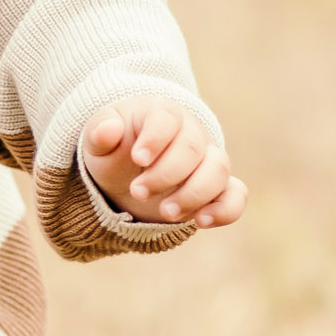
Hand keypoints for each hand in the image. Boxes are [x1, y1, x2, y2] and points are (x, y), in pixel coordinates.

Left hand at [81, 99, 245, 229]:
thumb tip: (108, 130)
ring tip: (165, 213)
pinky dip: (226, 209)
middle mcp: (192, 134)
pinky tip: (201, 221)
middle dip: (165, 175)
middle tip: (137, 191)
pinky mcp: (217, 189)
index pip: (167, 119)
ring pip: (218, 170)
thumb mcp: (98, 141)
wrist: (127, 173)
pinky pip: (236, 195)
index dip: (155, 139)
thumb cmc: (115, 150)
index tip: (137, 159)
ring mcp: (208, 161)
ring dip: (193, 194)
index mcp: (162, 114)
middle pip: (192, 149)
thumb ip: (99, 133)